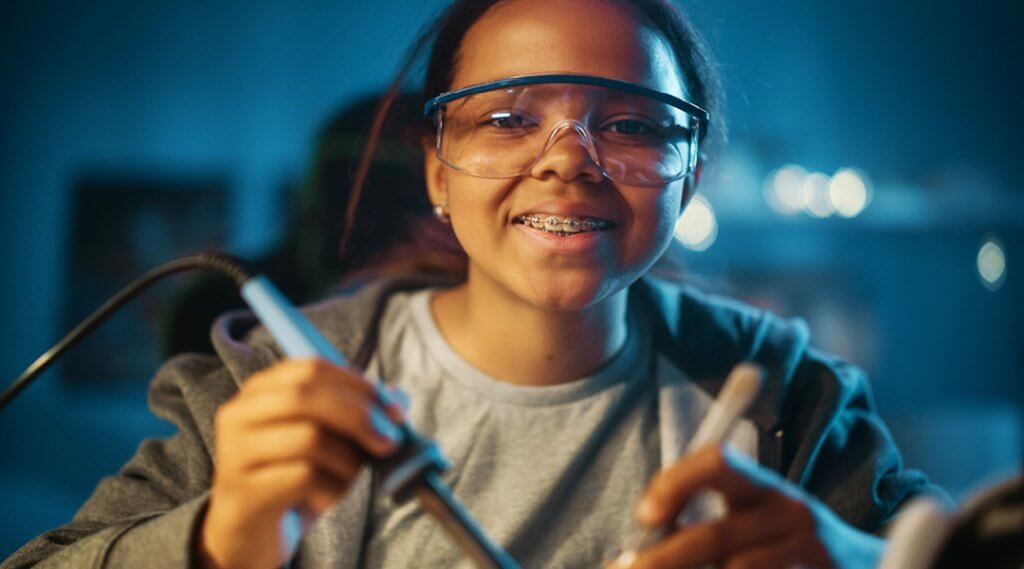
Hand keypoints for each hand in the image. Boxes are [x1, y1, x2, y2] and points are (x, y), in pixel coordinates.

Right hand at [197, 358, 406, 568]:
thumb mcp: (327, 440)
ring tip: (348, 478)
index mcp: (261, 390)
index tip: (394, 410)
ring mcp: (235, 452)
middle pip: (307, 395)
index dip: (359, 385)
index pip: (313, 368)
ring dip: (347, 460)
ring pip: (309, 437)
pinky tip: (326, 499)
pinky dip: (332, 489)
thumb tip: (397, 399)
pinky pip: (304, 477)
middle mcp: (240, 413)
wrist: (249, 533)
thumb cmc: (293, 478)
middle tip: (388, 442)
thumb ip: (358, 414)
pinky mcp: (244, 490)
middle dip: (359, 416)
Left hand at [616, 446, 883, 568]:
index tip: (645, 516)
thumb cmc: (781, 546)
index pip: (717, 461)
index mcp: (762, 486)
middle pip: (716, 534)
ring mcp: (808, 549)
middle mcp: (789, 511)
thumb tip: (632, 552)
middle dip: (664, 559)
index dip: (676, 483)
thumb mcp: (748, 522)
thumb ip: (700, 526)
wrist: (864, 566)